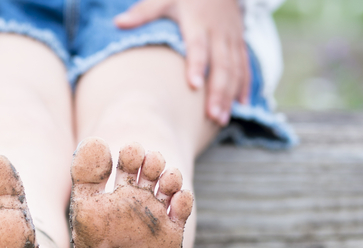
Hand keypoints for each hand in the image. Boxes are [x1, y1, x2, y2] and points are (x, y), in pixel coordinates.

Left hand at [115, 0, 249, 125]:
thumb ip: (143, 12)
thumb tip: (118, 23)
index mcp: (198, 22)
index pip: (198, 46)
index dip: (197, 65)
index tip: (193, 86)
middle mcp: (218, 31)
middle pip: (221, 64)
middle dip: (218, 91)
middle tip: (212, 116)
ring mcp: (232, 38)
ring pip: (235, 68)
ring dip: (230, 94)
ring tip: (221, 119)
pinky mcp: (240, 42)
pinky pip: (245, 65)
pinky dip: (244, 84)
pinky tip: (241, 104)